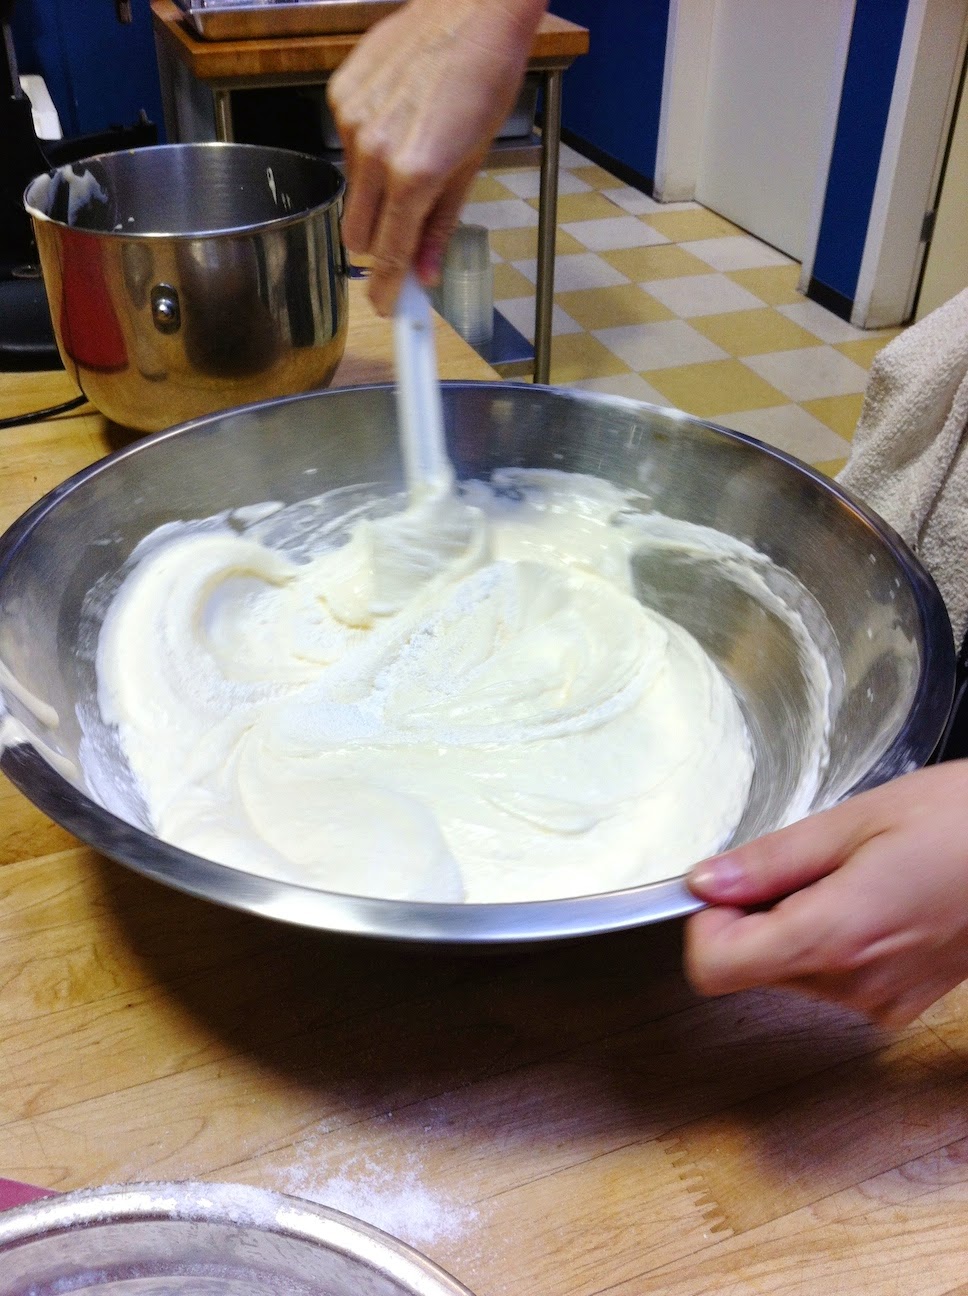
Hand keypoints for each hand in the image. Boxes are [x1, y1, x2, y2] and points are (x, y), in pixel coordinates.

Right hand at [327, 0, 547, 313]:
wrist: (472, 9)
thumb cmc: (485, 80)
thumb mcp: (473, 163)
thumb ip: (442, 223)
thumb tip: (426, 273)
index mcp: (415, 173)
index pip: (390, 254)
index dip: (389, 290)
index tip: (389, 310)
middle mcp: (375, 150)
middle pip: (358, 234)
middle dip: (380, 245)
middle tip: (406, 236)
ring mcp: (352, 121)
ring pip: (353, 193)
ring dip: (376, 195)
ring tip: (413, 156)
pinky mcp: (340, 96)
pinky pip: (347, 148)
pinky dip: (368, 151)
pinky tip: (398, 121)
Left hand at [684, 761, 967, 1026]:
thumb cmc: (960, 823)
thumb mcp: (854, 821)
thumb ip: (770, 860)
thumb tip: (703, 882)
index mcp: (832, 937)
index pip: (713, 968)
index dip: (706, 921)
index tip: (729, 883)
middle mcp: (852, 985)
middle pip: (750, 965)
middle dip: (757, 913)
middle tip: (811, 863)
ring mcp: (878, 1002)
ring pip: (788, 970)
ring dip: (796, 923)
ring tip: (854, 874)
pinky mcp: (897, 1004)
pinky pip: (830, 977)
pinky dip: (830, 939)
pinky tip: (874, 898)